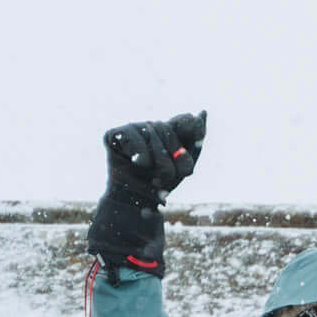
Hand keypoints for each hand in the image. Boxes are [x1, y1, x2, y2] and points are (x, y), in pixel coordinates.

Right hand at [88, 112, 206, 277]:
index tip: (189, 155)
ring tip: (155, 175)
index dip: (189, 132)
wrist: (135, 204)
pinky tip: (138, 164)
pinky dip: (139, 153)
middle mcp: (149, 127)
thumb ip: (194, 140)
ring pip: (150, 132)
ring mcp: (130, 129)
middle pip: (166, 128)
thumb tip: (202, 112)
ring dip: (157, 158)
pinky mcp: (113, 135)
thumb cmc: (159, 187)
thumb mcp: (182, 166)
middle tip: (174, 175)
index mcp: (167, 132)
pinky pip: (132, 135)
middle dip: (173, 155)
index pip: (184, 121)